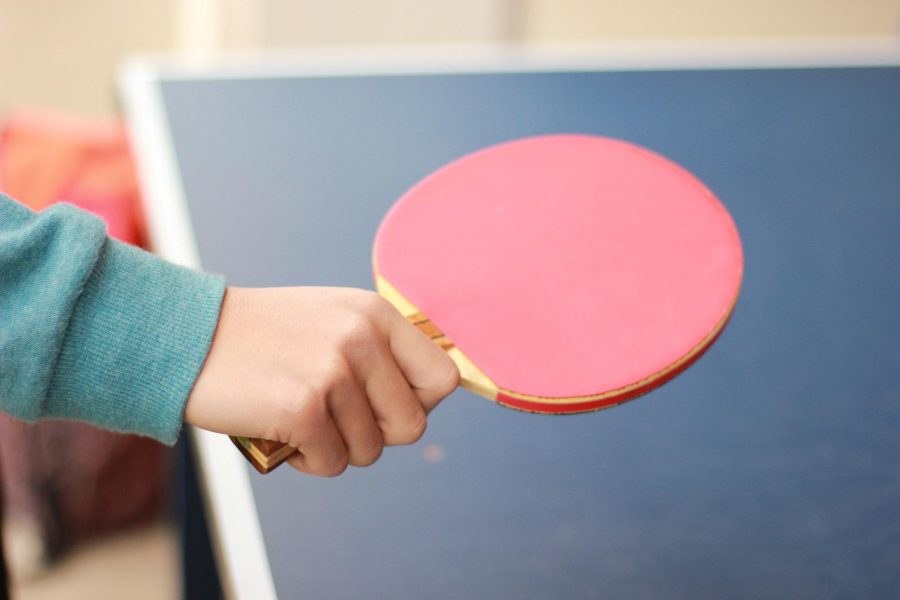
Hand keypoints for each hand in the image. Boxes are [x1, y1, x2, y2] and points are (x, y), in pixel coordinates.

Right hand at [185, 287, 458, 475]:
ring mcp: (334, 372)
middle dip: (375, 435)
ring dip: (335, 448)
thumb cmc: (262, 338)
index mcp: (375, 314)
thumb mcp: (332, 320)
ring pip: (370, 451)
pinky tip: (282, 433)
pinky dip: (307, 460)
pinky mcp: (303, 408)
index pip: (442, 378)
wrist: (187, 338)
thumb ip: (378, 350)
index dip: (418, 404)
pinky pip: (332, 464)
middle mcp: (362, 338)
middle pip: (411, 425)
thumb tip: (425, 400)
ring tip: (301, 420)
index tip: (383, 406)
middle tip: (335, 420)